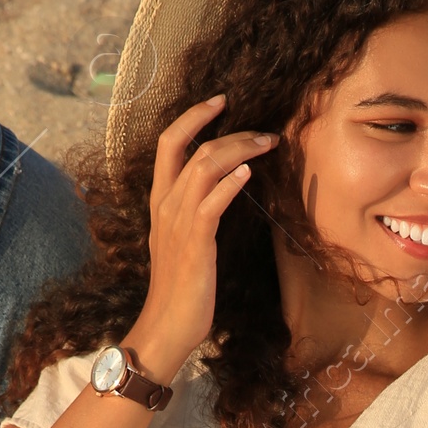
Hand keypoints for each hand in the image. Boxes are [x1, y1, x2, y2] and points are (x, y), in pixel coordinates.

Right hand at [127, 95, 277, 382]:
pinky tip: (249, 173)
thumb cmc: (181, 289)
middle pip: (191, 147)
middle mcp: (166, 205)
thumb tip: (223, 190)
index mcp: (160, 201)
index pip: (168, 143)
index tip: (220, 101)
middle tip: (264, 131)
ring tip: (267, 144)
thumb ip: (196, 213)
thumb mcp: (185, 242)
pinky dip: (229, 184)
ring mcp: (178, 223)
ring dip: (239, 150)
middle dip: (228, 130)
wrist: (166, 326)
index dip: (192, 116)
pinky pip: (211, 203)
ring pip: (204, 167)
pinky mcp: (195, 243)